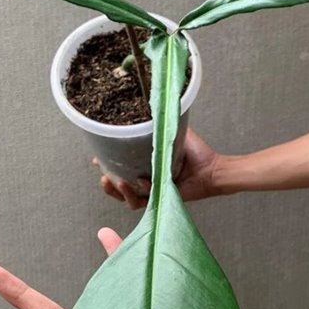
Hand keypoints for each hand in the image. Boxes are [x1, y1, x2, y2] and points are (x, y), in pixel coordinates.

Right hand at [98, 129, 220, 209]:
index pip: (120, 170)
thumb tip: (147, 108)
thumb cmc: (196, 153)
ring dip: (119, 192)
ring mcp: (154, 192)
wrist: (212, 168)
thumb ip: (157, 125)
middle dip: (107, 183)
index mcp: (145, 166)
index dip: (106, 167)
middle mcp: (146, 181)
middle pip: (119, 188)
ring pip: (128, 199)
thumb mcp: (171, 133)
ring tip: (115, 182)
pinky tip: (140, 181)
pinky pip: (145, 200)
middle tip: (103, 175)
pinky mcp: (162, 200)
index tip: (96, 159)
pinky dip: (141, 191)